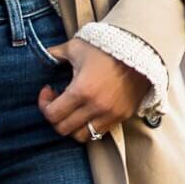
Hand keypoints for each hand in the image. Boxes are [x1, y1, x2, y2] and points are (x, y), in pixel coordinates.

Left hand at [37, 39, 151, 144]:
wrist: (140, 50)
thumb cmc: (106, 48)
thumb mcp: (77, 47)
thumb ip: (55, 53)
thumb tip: (43, 56)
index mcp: (82, 90)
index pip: (52, 114)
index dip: (44, 104)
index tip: (48, 90)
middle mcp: (96, 107)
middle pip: (64, 129)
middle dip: (55, 117)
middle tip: (57, 101)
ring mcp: (110, 114)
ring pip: (82, 136)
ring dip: (72, 126)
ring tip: (72, 109)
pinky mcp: (121, 116)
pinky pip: (100, 132)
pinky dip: (90, 126)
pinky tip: (88, 110)